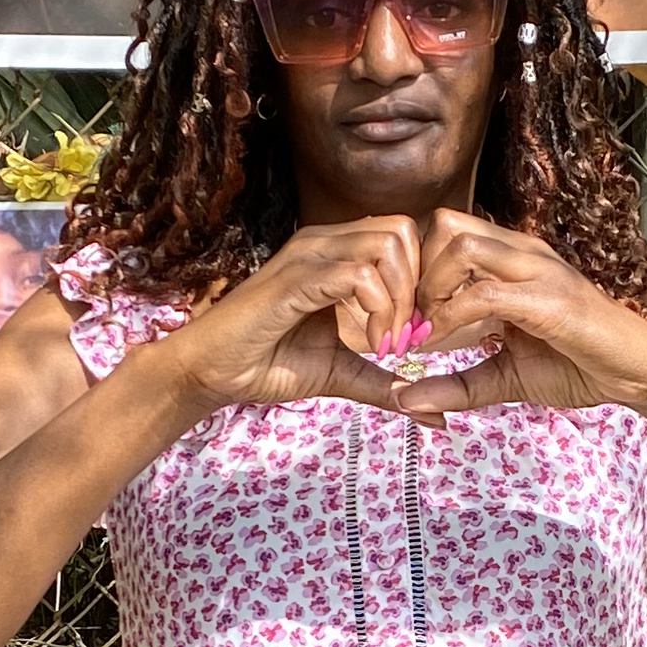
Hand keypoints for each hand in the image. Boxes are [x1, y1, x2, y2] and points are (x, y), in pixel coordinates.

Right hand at [168, 218, 428, 414]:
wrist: (212, 373)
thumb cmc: (268, 364)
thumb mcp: (342, 373)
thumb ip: (386, 383)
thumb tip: (435, 415)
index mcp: (337, 253)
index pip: (404, 236)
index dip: (421, 283)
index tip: (413, 334)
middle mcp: (324, 242)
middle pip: (404, 230)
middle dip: (418, 286)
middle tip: (405, 336)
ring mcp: (309, 255)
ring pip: (388, 245)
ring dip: (401, 299)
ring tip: (387, 343)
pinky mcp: (295, 278)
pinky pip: (358, 275)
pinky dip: (379, 310)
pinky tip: (372, 344)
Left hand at [398, 213, 646, 433]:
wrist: (639, 372)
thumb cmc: (580, 366)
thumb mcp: (506, 376)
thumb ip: (457, 384)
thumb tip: (403, 399)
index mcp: (511, 258)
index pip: (444, 233)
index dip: (414, 272)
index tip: (405, 320)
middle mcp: (522, 252)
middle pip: (443, 224)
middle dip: (414, 272)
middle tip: (411, 320)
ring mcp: (537, 270)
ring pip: (458, 244)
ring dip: (430, 288)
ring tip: (428, 330)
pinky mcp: (549, 299)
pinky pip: (483, 294)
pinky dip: (449, 319)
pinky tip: (440, 344)